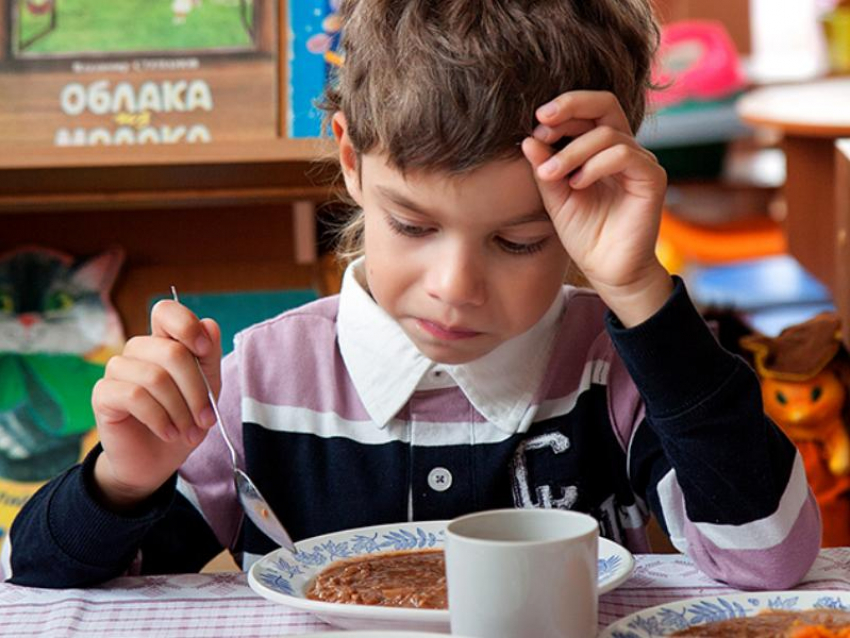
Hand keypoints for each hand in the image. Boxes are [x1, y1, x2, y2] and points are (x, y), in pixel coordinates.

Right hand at [91, 300, 221, 509]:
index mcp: (164, 342)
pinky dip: (159, 418)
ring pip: (155, 377)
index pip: (166, 311)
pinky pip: (135, 396)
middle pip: (171, 351)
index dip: (186, 325)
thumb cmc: (182, 419)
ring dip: (180, 410)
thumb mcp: (207, 388)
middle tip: (206, 419)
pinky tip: (168, 433)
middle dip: (196, 390)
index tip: (203, 351)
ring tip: (189, 432)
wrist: (156, 460)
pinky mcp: (103, 394)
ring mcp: (118, 370)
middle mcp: (138, 351)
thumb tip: (209, 324)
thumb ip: (209, 356)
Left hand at [521, 91, 671, 326]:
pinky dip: (595, 165)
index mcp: (601, 149)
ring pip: (607, 134)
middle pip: (605, 103)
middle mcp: (624, 149)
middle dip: (571, 106)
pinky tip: (576, 184)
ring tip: (550, 174)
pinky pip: (624, 155)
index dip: (563, 110)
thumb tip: (528, 139)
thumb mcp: (555, 198)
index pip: (588, 110)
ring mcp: (640, 162)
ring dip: (572, 150)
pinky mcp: (651, 179)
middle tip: (541, 120)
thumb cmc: (584, 234)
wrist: (608, 270)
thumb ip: (545, 168)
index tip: (535, 127)